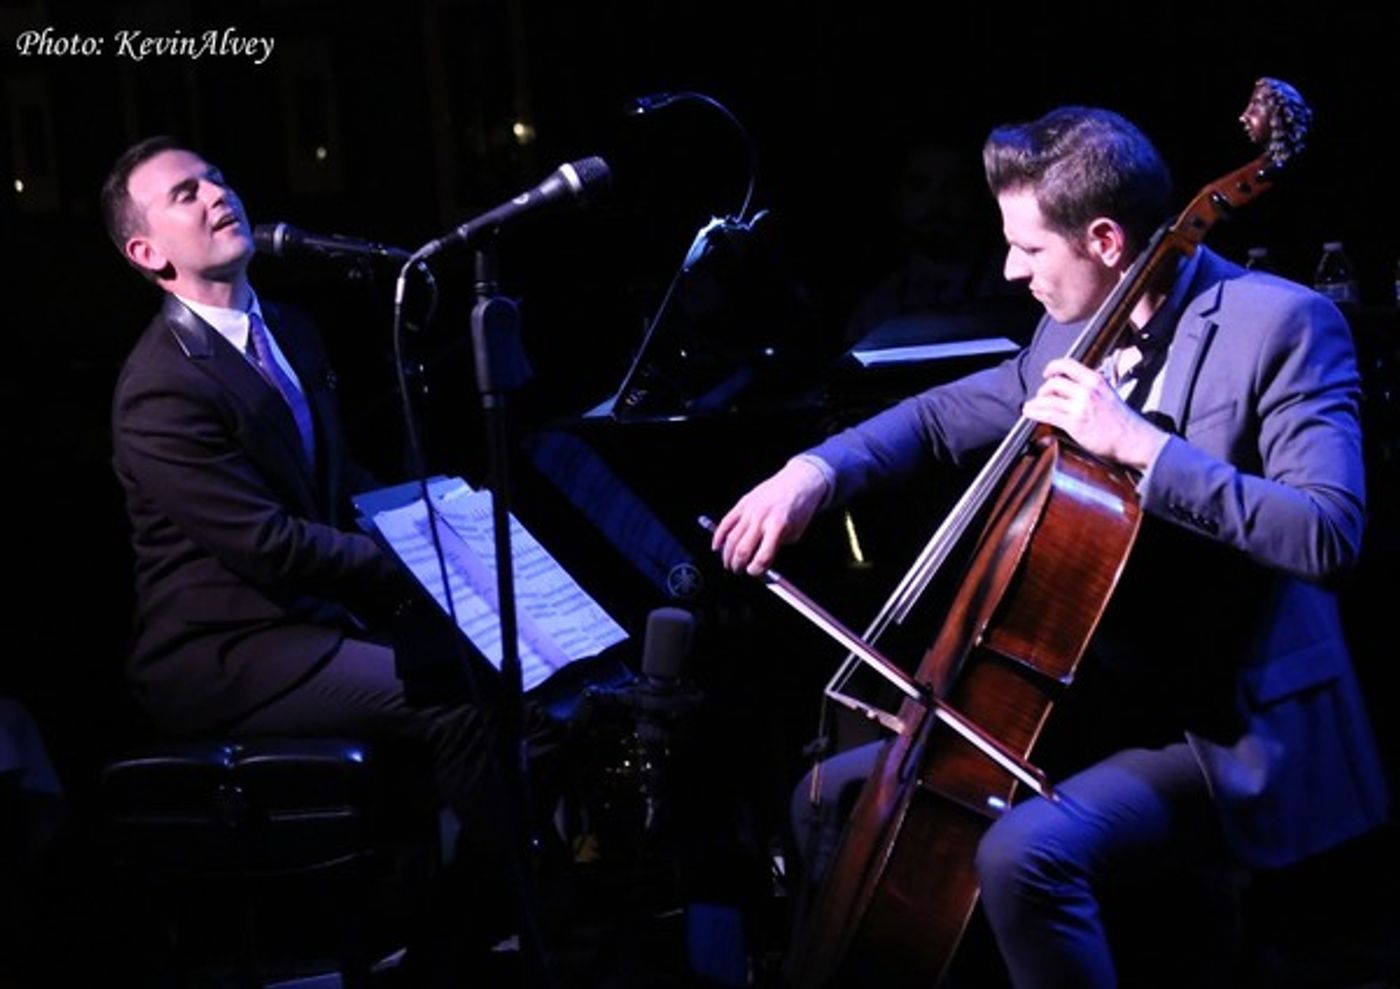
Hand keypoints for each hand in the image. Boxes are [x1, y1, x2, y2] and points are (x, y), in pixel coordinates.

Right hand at [711, 457, 828, 573]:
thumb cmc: (799, 508)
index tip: (753, 573)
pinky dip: (718, 536)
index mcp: (778, 527)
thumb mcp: (795, 533)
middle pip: (743, 550)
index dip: (756, 570)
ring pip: (731, 538)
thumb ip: (777, 548)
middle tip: (737, 571)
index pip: (763, 557)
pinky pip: (726, 522)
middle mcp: (762, 519)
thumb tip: (760, 563)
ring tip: (728, 564)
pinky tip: (716, 546)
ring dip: (727, 555)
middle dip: (738, 565)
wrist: (799, 481)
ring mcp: (750, 510)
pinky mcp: (743, 503)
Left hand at [1021, 358, 1168, 470]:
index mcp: (1096, 380)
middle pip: (1054, 383)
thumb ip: (1092, 387)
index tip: (1047, 373)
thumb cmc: (1122, 420)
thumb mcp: (1109, 394)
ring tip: (1029, 406)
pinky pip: (1047, 414)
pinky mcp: (1074, 423)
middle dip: (1043, 389)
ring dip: (1035, 402)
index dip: (1053, 367)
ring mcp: (1080, 407)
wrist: (1133, 439)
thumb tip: (1074, 385)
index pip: (1068, 365)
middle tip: (1041, 396)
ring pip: (1048, 399)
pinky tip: (1029, 413)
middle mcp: (1087, 390)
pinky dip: (1034, 412)